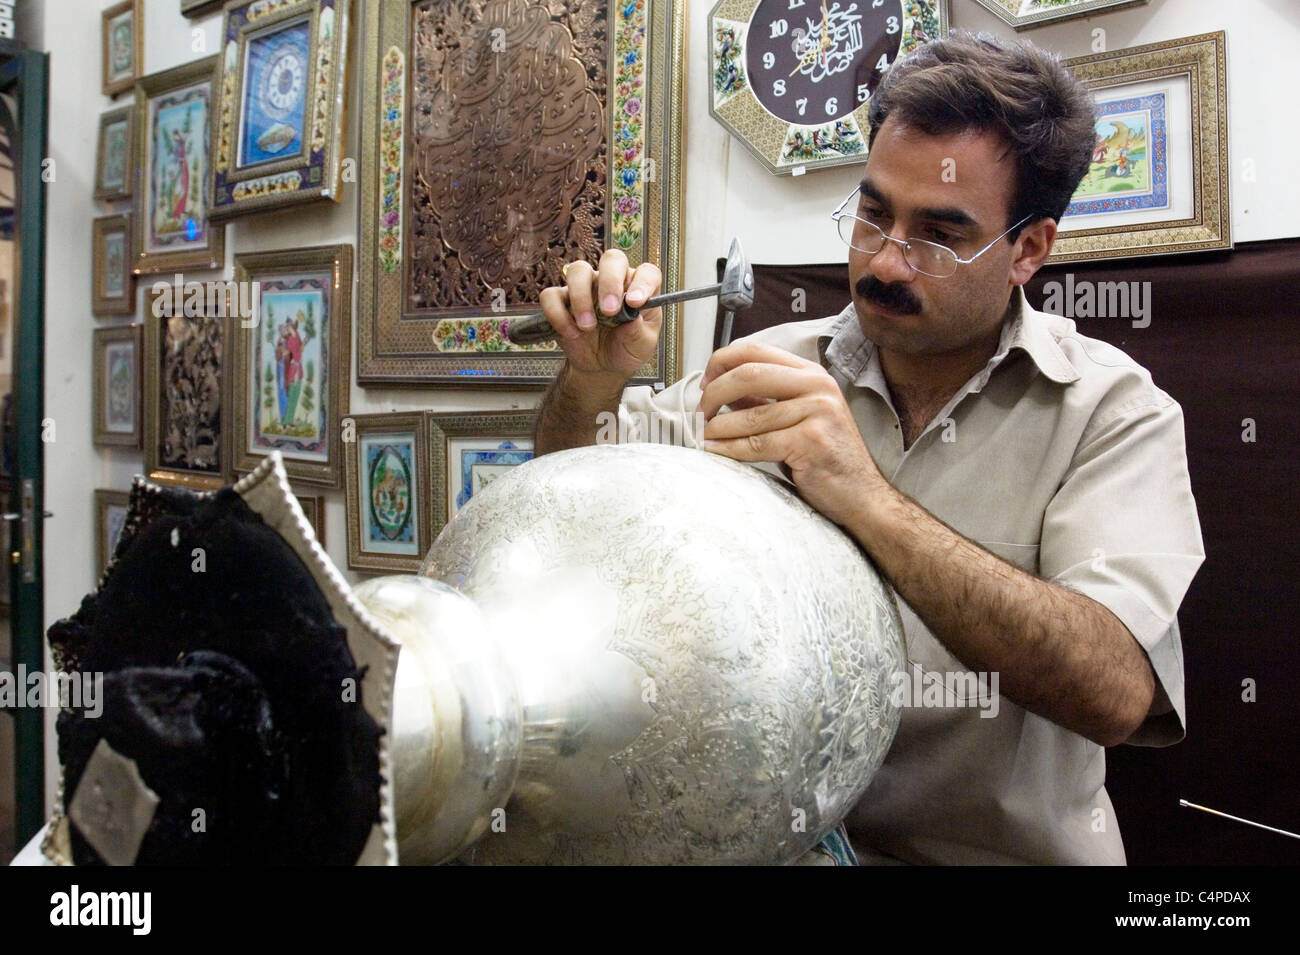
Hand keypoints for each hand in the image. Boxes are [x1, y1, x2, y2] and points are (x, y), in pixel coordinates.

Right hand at [538, 249, 661, 383]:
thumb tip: (633, 319)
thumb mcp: (640, 346)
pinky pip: (551, 295)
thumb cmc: (626, 349)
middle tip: (609, 311)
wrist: (602, 367)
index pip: (646, 272)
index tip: (635, 303)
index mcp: (637, 289)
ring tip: (588, 327)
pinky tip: (571, 333)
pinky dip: (558, 314)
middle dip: (610, 282)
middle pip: (611, 260)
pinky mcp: (563, 301)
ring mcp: (586, 288)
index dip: (642, 283)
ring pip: (578, 270)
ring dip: (581, 297)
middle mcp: (612, 282)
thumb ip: (639, 333)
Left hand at [697, 341, 885, 526]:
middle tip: (701, 412)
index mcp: (811, 374)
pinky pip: (757, 443)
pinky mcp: (811, 442)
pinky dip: (729, 448)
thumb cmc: (827, 457)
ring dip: (718, 427)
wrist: (862, 494)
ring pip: (750, 414)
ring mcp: (817, 412)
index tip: (705, 383)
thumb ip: (764, 399)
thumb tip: (719, 388)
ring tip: (705, 436)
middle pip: (749, 374)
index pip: (755, 350)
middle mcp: (817, 386)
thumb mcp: (798, 416)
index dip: (721, 362)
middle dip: (715, 394)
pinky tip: (716, 451)